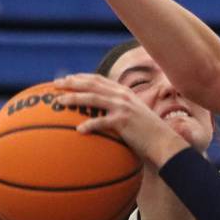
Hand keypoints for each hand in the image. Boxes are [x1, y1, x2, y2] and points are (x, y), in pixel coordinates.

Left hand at [53, 74, 189, 166]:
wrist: (163, 141)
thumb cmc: (148, 133)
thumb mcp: (135, 115)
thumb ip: (120, 111)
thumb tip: (102, 115)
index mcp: (124, 93)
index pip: (99, 80)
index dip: (81, 77)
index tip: (67, 79)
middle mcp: (122, 96)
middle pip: (92, 84)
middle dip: (72, 82)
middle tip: (55, 85)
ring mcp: (123, 107)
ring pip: (93, 98)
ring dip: (74, 98)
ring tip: (59, 102)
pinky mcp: (123, 121)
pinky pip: (101, 122)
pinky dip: (89, 125)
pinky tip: (79, 130)